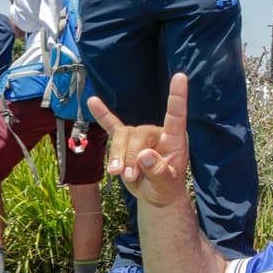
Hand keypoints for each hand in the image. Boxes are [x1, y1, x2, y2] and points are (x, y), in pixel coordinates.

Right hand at [90, 73, 189, 206]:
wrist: (155, 195)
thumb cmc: (166, 188)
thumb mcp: (166, 185)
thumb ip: (158, 171)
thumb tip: (144, 155)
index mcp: (174, 139)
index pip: (176, 116)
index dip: (177, 97)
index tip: (180, 77)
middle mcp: (157, 132)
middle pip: (138, 133)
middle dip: (130, 156)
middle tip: (129, 177)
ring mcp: (140, 136)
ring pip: (122, 136)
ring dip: (117, 155)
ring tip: (117, 174)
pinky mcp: (125, 142)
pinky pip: (112, 126)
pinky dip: (102, 115)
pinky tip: (92, 102)